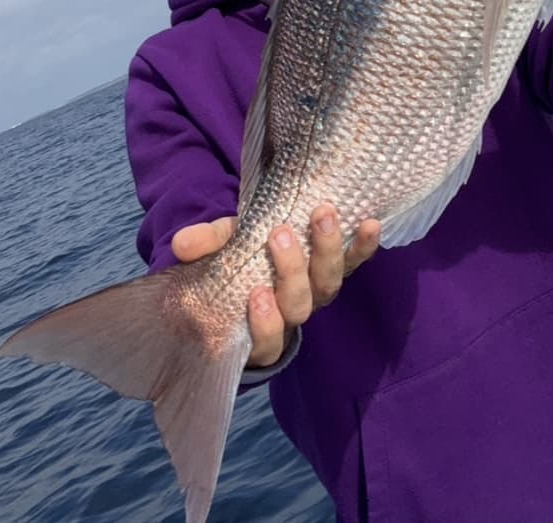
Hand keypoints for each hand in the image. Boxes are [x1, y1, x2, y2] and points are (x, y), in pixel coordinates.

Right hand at [171, 205, 380, 367]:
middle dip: (291, 271)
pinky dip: (365, 245)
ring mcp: (319, 289)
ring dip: (327, 249)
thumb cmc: (234, 260)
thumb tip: (182, 244)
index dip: (266, 323)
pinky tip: (370, 224)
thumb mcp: (215, 251)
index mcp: (259, 321)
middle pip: (300, 305)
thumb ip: (202, 246)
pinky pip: (357, 262)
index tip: (257, 294)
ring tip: (323, 214)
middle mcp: (293, 311)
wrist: (262, 245)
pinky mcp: (340, 267)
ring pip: (329, 283)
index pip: (266, 339)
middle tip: (279, 234)